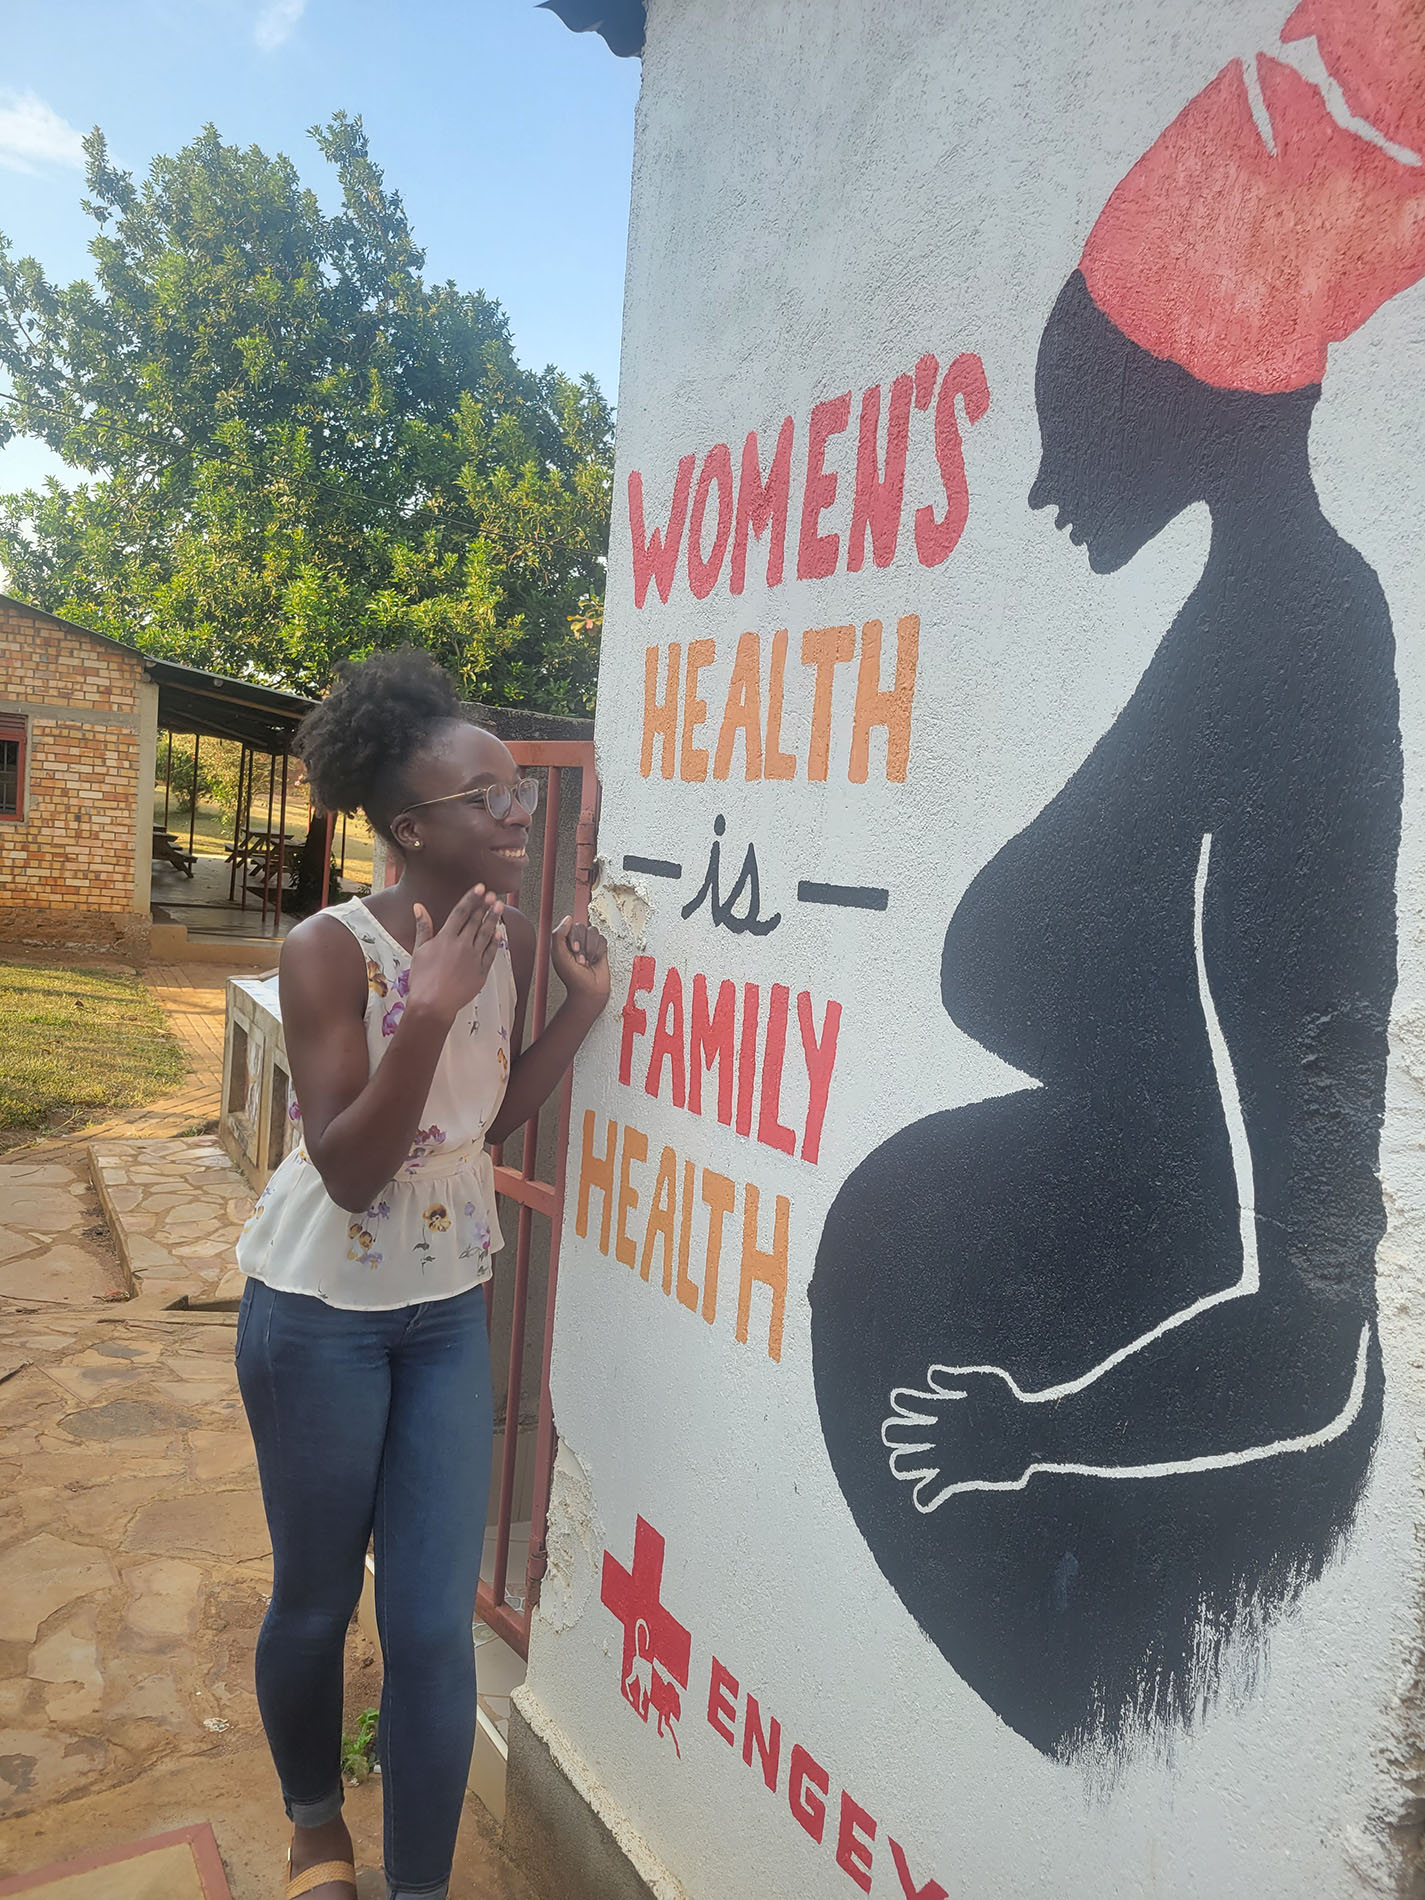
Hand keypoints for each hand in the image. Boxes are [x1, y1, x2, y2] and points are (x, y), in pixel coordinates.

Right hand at [408, 885, 503, 1023]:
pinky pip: (491, 953)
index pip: (461, 912)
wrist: (433, 1005)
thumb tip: (418, 906)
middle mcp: (462, 945)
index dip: (471, 898)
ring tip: (499, 906)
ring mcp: (474, 958)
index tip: (480, 887)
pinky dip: (495, 941)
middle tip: (492, 894)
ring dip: (493, 918)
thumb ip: (423, 926)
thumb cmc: (422, 979)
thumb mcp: (419, 950)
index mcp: (446, 938)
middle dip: (485, 905)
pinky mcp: (481, 971)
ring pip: (486, 934)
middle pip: (476, 920)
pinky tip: (499, 933)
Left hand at [551, 915, 610, 1015]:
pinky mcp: (600, 949)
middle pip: (582, 927)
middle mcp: (576, 941)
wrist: (589, 991)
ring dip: (591, 949)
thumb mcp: (559, 955)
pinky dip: (599, 951)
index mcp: (563, 941)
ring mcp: (589, 944)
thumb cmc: (573, 978)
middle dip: (583, 945)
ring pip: (593, 932)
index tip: (574, 950)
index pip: (570, 926)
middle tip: (581, 960)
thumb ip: (559, 935)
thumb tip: (567, 919)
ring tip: (588, 961)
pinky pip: (602, 940)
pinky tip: (595, 960)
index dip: (574, 937)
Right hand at [881, 1363, 1037, 1508]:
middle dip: (895, 1433)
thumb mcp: (985, 1382)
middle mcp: (940, 1432)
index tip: (914, 1402)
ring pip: (907, 1463)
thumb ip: (957, 1378)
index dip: (903, 1402)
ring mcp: (948, 1456)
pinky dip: (924, 1497)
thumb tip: (930, 1376)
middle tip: (915, 1433)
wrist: (1031, 1432)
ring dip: (905, 1463)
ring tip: (925, 1461)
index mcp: (943, 1408)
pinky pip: (931, 1491)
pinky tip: (928, 1497)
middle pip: (899, 1434)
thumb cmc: (1009, 1402)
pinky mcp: (959, 1477)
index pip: (908, 1405)